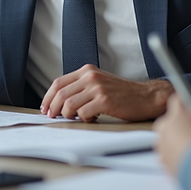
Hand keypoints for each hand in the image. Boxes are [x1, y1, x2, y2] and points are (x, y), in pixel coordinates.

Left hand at [40, 65, 173, 121]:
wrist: (145, 96)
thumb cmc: (122, 93)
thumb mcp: (99, 83)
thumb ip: (81, 87)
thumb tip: (59, 102)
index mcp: (87, 71)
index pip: (58, 82)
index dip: (48, 97)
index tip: (45, 108)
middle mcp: (90, 77)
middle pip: (60, 93)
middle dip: (53, 108)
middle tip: (53, 117)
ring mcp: (98, 88)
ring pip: (69, 104)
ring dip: (68, 115)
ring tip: (76, 118)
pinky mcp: (105, 100)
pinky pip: (83, 113)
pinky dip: (83, 119)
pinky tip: (92, 118)